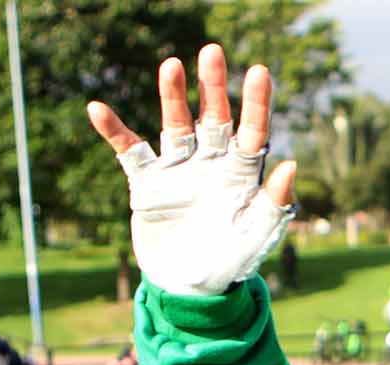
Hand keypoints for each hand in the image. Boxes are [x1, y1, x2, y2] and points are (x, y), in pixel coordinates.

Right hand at [86, 43, 297, 294]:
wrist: (191, 287)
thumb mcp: (257, 235)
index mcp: (242, 173)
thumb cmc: (231, 261)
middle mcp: (212, 163)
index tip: (259, 72)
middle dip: (213, 87)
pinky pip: (130, 151)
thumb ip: (274, 203)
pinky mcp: (149, 183)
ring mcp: (180, 169)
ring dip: (172, 96)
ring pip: (177, 125)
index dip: (256, 103)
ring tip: (172, 65)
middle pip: (214, 118)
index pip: (252, 131)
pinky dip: (114, 131)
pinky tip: (97, 109)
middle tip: (213, 53)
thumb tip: (292, 164)